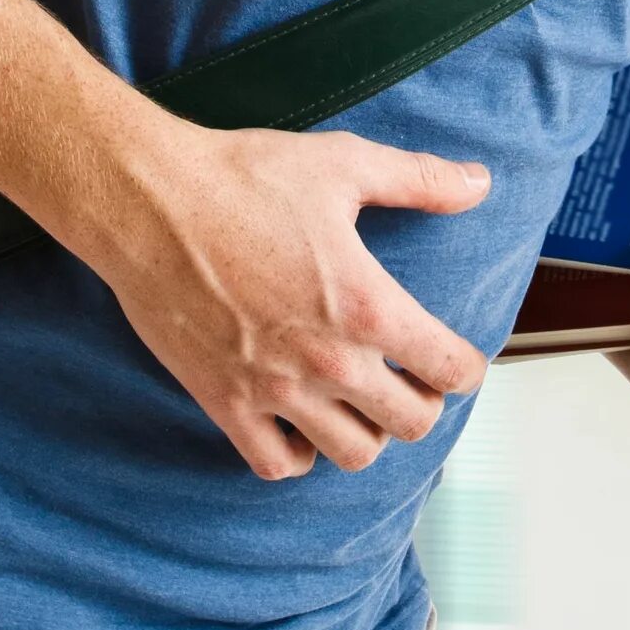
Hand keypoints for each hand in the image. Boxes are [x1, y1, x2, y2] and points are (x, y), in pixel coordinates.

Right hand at [88, 116, 492, 479]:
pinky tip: (302, 422)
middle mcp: (329, 360)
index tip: (456, 358)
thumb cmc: (244, 178)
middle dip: (423, 402)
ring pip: (353, 454)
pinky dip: (298, 454)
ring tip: (360, 401)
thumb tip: (480, 182)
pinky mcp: (224, 402)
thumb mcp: (345, 165)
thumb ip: (421, 179)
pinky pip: (276, 464)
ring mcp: (275, 390)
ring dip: (368, 432)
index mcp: (367, 305)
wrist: (149, 202)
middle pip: (412, 424)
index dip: (465, 366)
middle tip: (409, 377)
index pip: (451, 369)